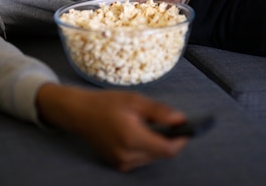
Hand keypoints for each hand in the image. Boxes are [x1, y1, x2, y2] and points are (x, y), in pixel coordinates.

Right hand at [36, 83, 188, 171]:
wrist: (80, 113)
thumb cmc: (106, 104)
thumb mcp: (134, 100)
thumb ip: (159, 111)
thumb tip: (181, 120)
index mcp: (131, 137)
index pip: (167, 149)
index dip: (180, 140)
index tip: (185, 130)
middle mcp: (126, 154)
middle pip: (160, 153)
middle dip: (165, 138)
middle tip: (159, 121)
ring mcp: (121, 162)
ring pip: (151, 157)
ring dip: (154, 143)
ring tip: (142, 126)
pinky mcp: (118, 165)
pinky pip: (141, 159)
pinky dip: (144, 148)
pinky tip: (134, 134)